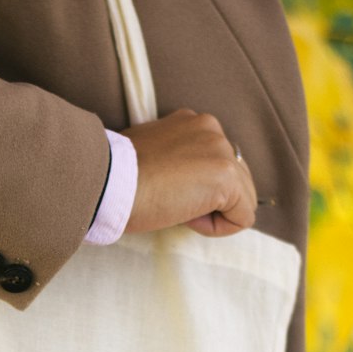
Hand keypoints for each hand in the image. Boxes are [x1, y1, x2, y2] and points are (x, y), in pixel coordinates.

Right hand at [122, 108, 257, 237]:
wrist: (109, 183)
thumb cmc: (118, 177)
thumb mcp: (151, 156)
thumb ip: (177, 161)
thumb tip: (189, 184)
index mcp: (194, 123)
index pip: (216, 163)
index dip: (195, 188)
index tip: (165, 189)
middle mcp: (213, 130)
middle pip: (237, 179)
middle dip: (209, 200)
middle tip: (170, 201)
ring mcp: (223, 152)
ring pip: (243, 199)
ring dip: (212, 213)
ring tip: (175, 207)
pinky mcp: (227, 178)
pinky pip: (242, 217)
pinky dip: (217, 228)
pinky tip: (186, 218)